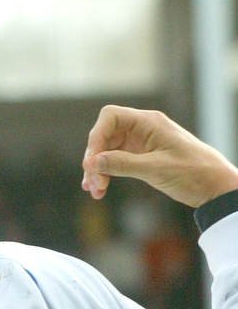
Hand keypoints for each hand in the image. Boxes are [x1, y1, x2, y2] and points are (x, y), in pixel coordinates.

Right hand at [82, 105, 237, 206]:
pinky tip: (100, 189)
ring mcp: (140, 143)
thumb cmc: (193, 172)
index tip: (92, 161)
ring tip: (96, 191)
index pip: (110, 117)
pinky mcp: (141, 157)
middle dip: (95, 159)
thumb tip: (92, 163)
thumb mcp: (156, 169)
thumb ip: (122, 164)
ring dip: (98, 170)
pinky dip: (106, 174)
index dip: (96, 136)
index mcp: (149, 123)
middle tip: (93, 183)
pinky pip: (115, 161)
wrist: (215, 187)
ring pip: (107, 151)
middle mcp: (142, 129)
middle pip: (104, 135)